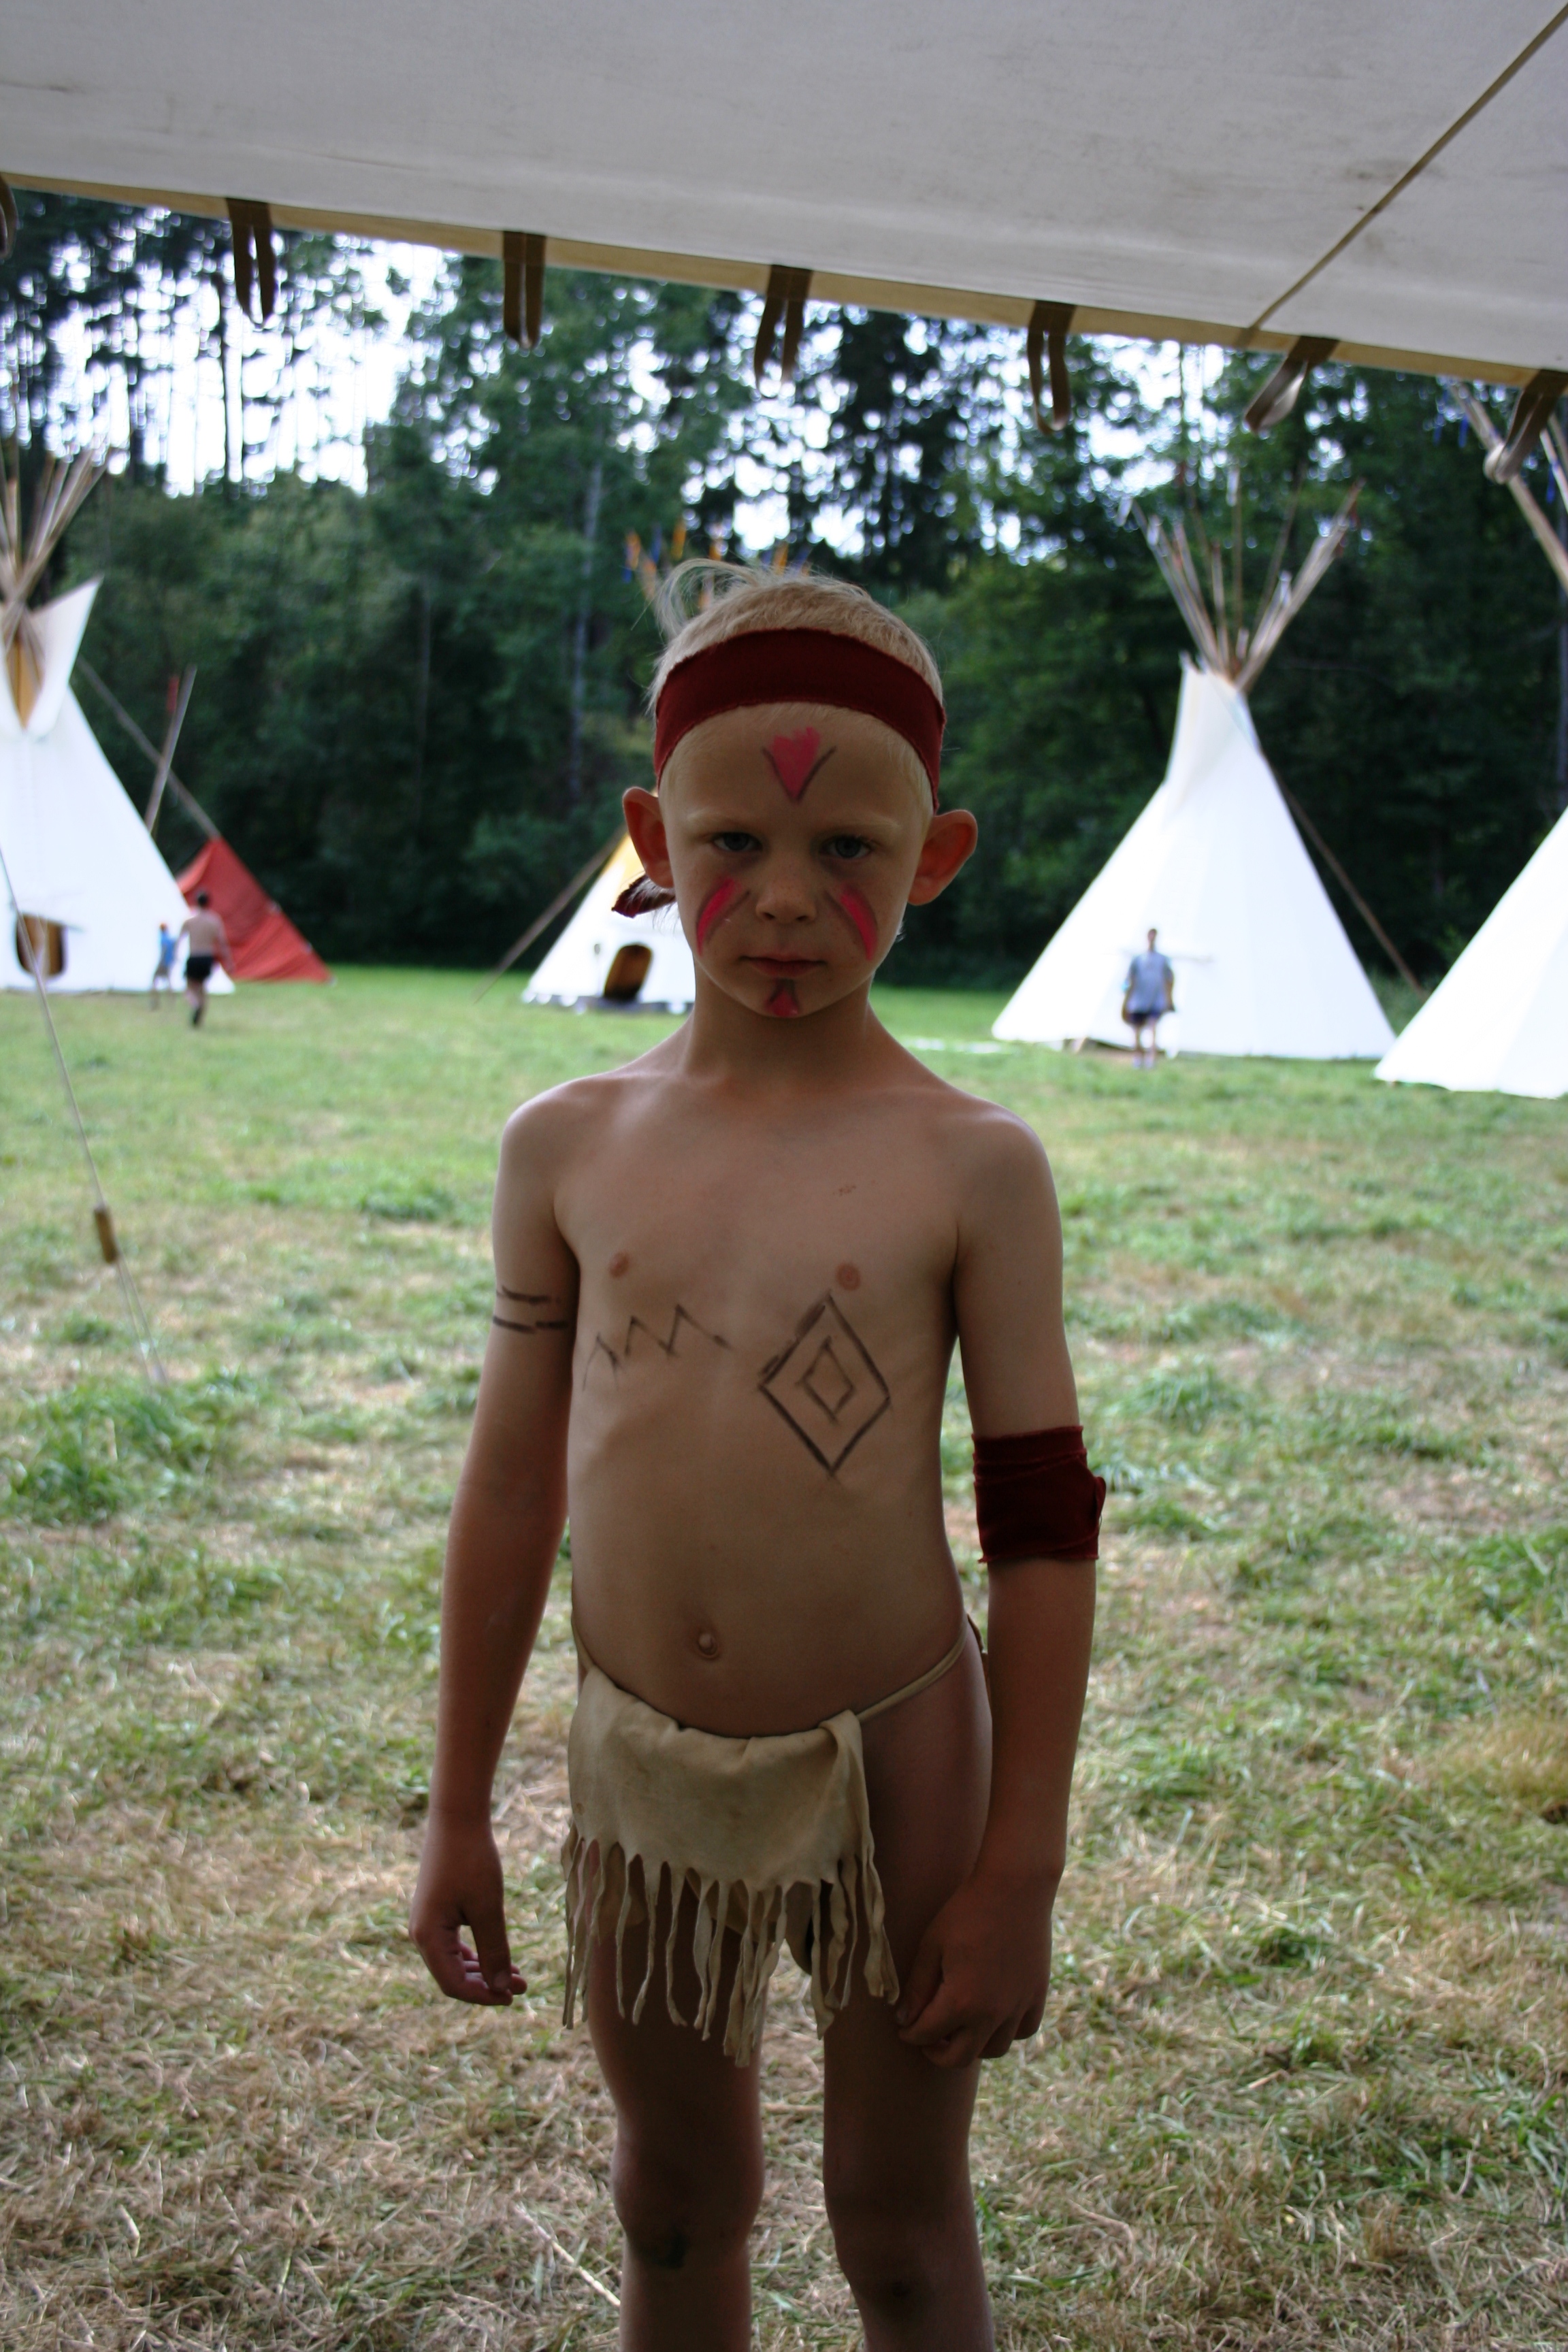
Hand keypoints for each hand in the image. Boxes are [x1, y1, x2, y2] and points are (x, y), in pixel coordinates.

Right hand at [409, 1809, 526, 2004]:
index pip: (453, 1985)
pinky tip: (499, 1956)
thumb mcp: (488, 1908)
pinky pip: (454, 1944)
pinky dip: (476, 1953)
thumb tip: (501, 1989)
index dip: (483, 1996)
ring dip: (484, 1970)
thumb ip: (494, 1950)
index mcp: (428, 1937)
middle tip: (522, 1986)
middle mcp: (421, 1933)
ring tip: (516, 1974)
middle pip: (453, 1976)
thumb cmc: (471, 1860)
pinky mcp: (436, 1911)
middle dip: (488, 1984)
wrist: (456, 1818)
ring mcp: (427, 1922)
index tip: (513, 1997)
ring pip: (454, 1961)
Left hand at [895, 1866, 1054, 2067]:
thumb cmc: (967, 1911)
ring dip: (973, 2045)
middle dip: (937, 2053)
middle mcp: (992, 2013)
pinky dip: (1007, 2031)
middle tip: (927, 2038)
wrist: (1015, 1888)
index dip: (909, 2035)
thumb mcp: (932, 1945)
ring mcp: (1018, 2006)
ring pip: (995, 2049)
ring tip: (960, 2027)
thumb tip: (904, 2019)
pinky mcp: (1037, 1995)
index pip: (926, 2035)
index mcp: (961, 2001)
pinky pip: (1024, 2031)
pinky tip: (994, 2016)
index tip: (903, 2029)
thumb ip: (917, 1987)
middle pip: (960, 2057)